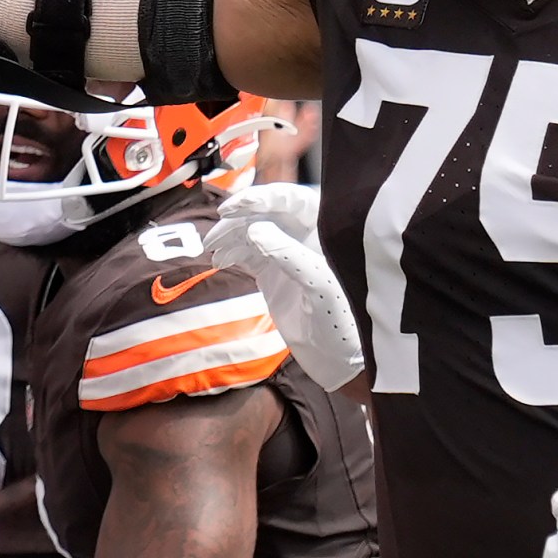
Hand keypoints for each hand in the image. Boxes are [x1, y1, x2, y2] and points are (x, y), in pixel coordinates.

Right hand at [202, 185, 362, 390]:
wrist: (339, 359)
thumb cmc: (345, 322)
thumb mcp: (320, 286)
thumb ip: (290, 256)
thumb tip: (254, 229)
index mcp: (327, 229)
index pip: (291, 199)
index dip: (260, 198)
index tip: (230, 208)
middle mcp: (307, 236)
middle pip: (267, 212)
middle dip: (238, 219)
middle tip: (215, 233)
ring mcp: (289, 254)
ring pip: (253, 232)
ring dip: (230, 237)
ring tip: (213, 250)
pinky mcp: (275, 273)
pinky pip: (249, 253)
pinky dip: (232, 253)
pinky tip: (220, 260)